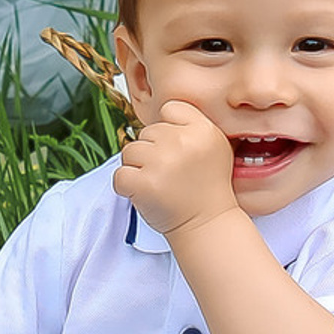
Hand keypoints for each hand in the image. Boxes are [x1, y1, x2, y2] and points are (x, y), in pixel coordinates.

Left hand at [114, 99, 236, 234]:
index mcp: (202, 129)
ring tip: (160, 185)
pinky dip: (127, 187)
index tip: (179, 151)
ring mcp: (162, 162)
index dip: (169, 130)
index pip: (169, 109)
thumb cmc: (207, 187)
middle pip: (147, 132)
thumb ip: (192, 125)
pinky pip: (119, 175)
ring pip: (130, 151)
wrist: (208, 224)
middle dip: (153, 152)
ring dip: (138, 169)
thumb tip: (161, 111)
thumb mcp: (214, 147)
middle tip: (171, 175)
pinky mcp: (144, 183)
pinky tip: (146, 194)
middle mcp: (183, 142)